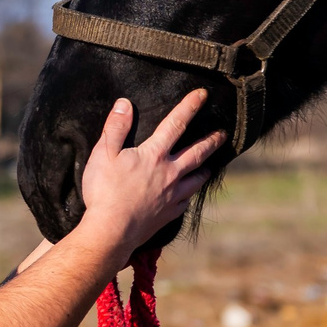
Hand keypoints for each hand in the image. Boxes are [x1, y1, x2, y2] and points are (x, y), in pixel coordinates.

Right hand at [75, 90, 222, 263]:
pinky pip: (185, 201)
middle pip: (197, 153)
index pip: (175, 124)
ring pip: (196, 178)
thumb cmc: (105, 192)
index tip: (202, 95)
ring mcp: (172, 195)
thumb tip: (124, 103)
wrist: (112, 231)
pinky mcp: (169, 214)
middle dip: (211, 141)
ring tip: (210, 166)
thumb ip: (115, 128)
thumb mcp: (103, 154)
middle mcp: (169, 173)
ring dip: (205, 169)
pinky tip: (188, 195)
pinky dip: (189, 195)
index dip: (189, 107)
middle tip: (223, 134)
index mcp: (154, 155)